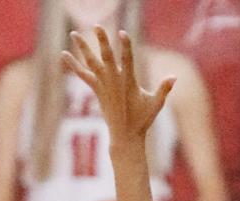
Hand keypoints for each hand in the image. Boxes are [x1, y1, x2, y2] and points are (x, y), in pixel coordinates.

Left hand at [61, 27, 174, 147]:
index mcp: (129, 82)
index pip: (128, 59)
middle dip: (102, 41)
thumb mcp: (156, 103)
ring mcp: (104, 85)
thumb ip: (164, 88)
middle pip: (107, 56)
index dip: (125, 46)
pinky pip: (83, 74)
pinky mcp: (97, 90)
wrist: (125, 135)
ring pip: (91, 62)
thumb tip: (175, 77)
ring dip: (83, 48)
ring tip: (74, 34)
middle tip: (97, 26)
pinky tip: (65, 54)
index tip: (122, 33)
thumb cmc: (143, 119)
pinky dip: (74, 64)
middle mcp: (114, 81)